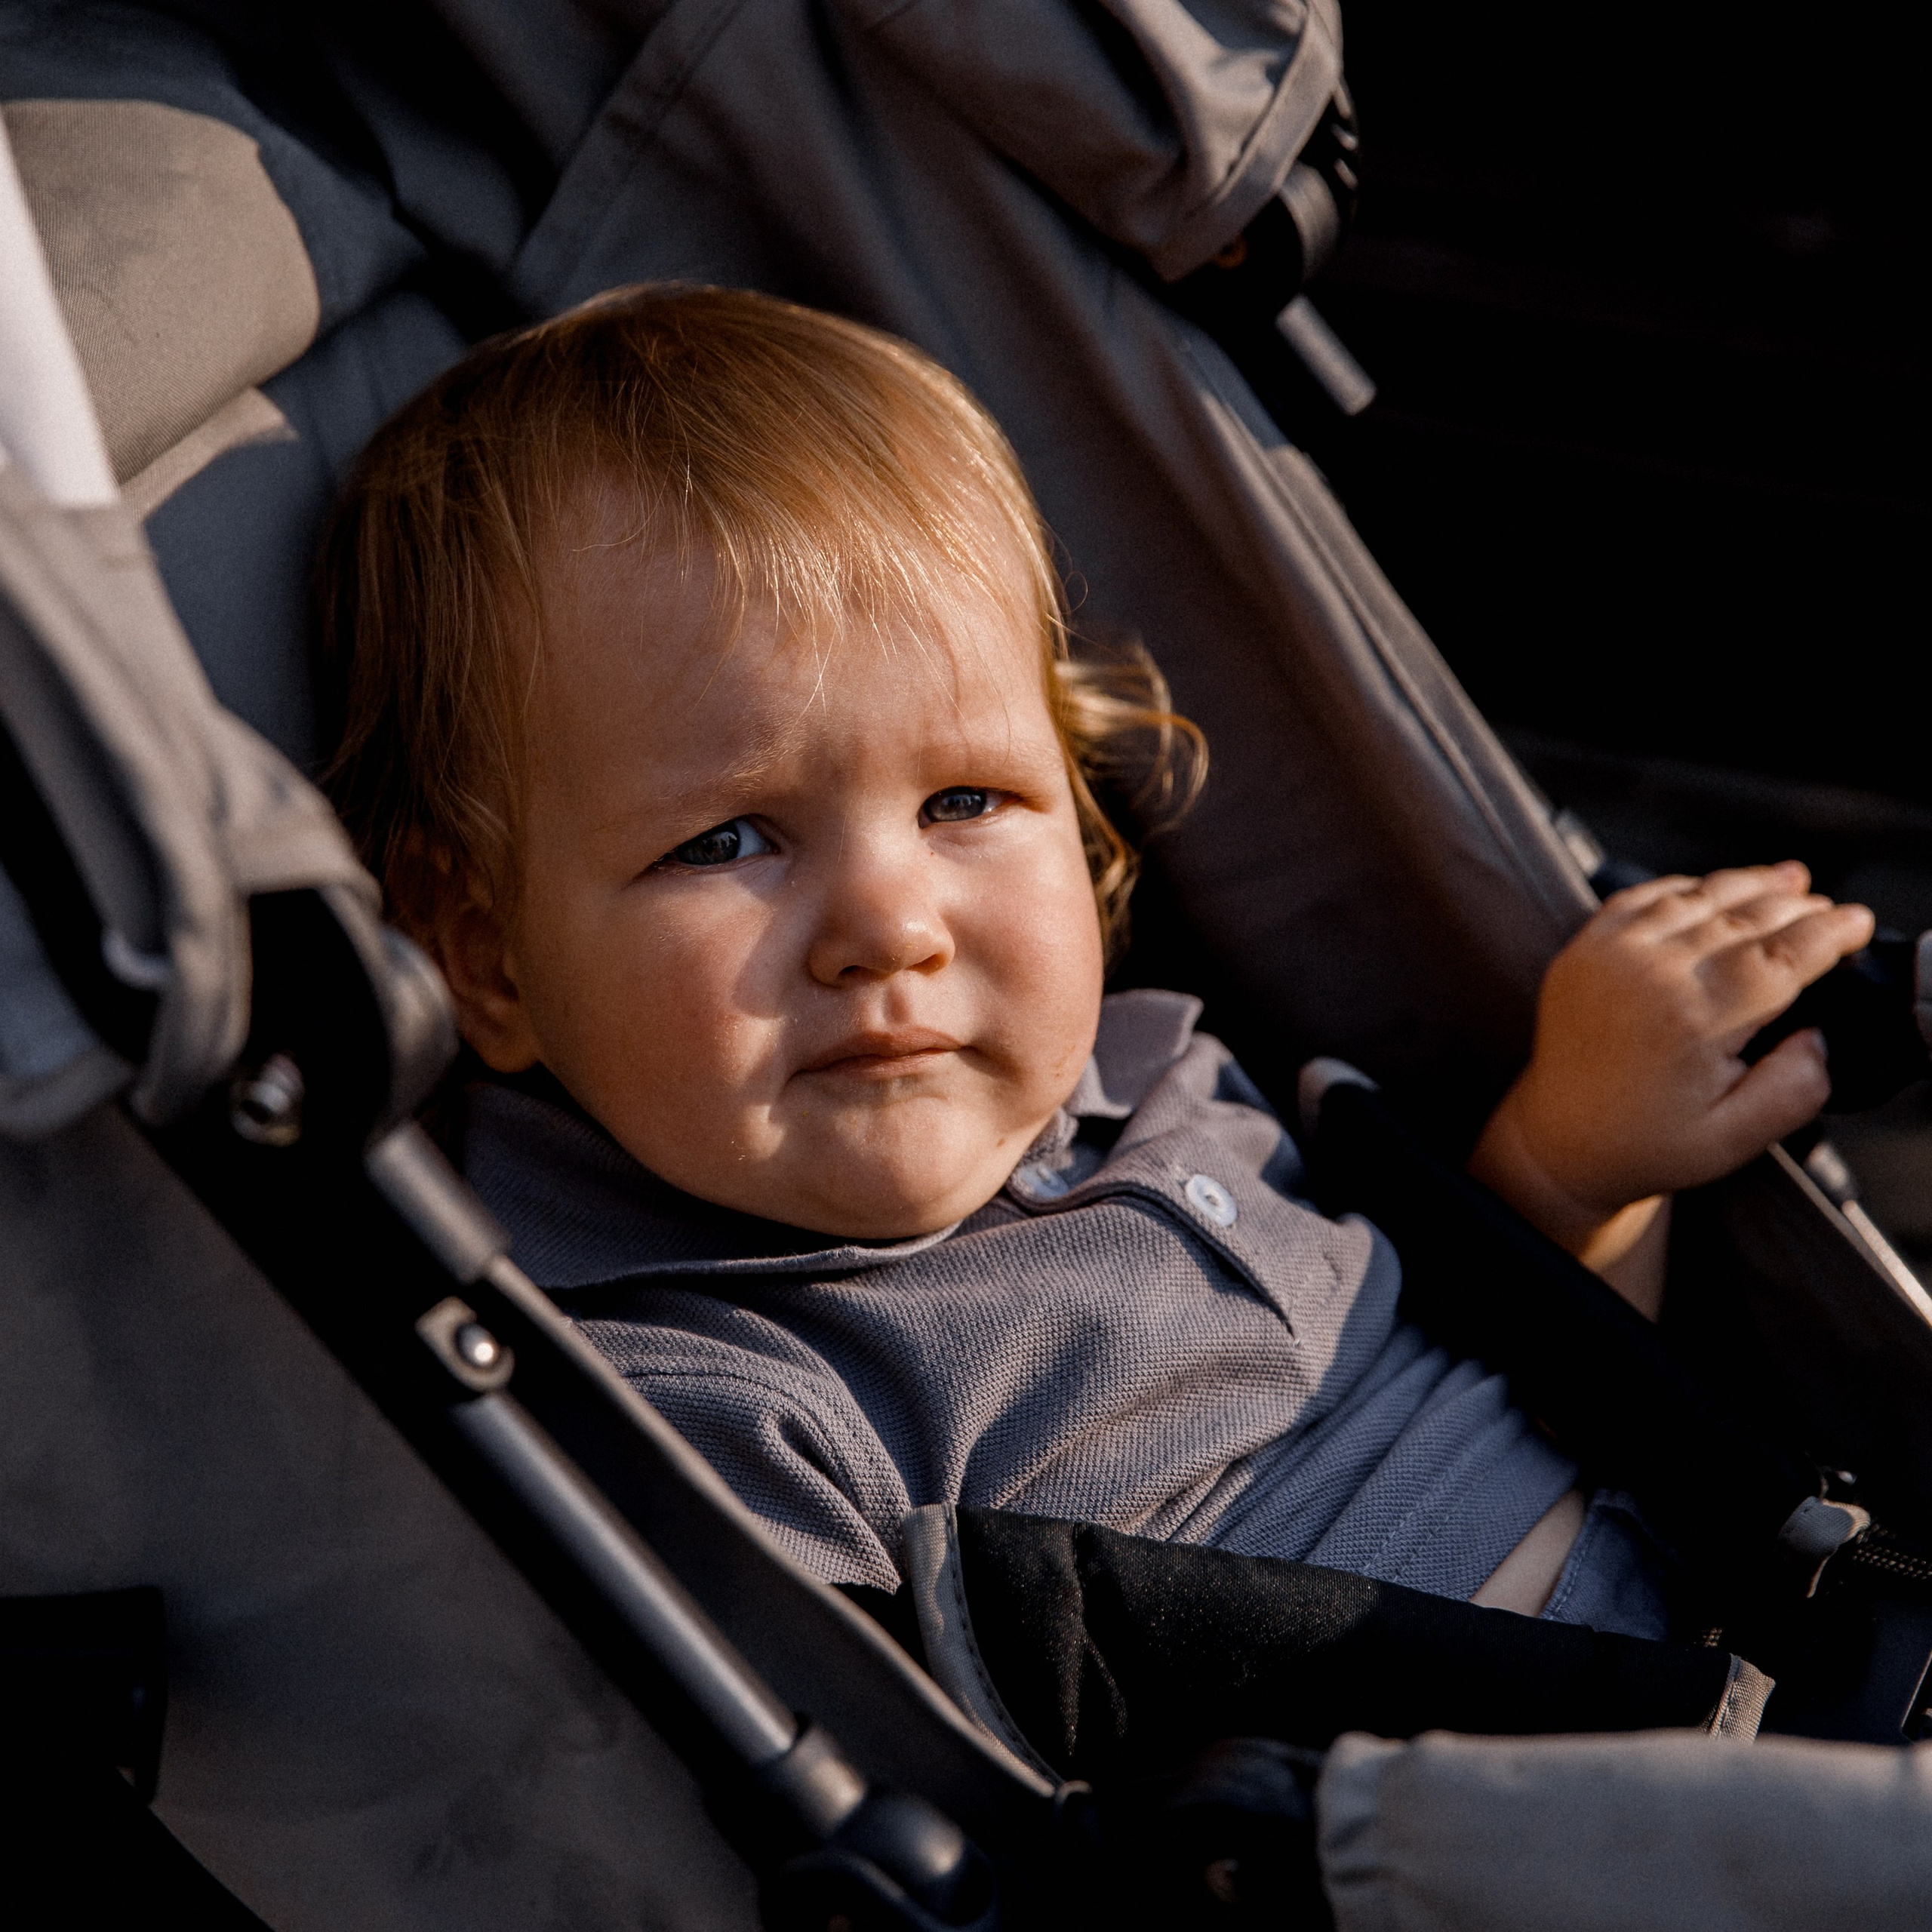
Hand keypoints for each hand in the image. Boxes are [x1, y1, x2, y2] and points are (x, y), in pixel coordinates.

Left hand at [1470, 863, 1873, 1302]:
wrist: (1561, 1141)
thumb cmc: (1647, 1143)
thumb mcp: (1736, 1138)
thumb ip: (1794, 1087)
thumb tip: (1819, 1034)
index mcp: (1695, 1018)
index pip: (1782, 956)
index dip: (1828, 933)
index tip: (1857, 923)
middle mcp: (1651, 973)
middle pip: (1745, 917)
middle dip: (1797, 906)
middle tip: (1830, 907)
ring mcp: (1611, 953)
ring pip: (1697, 897)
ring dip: (1748, 886)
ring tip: (1788, 880)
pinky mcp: (1583, 948)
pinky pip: (1643, 896)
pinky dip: (1687, 888)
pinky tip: (1714, 890)